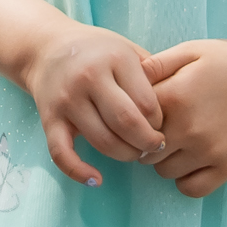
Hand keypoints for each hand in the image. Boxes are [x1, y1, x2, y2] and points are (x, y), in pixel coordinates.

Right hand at [17, 22, 165, 185]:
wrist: (45, 46)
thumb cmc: (97, 51)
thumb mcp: (127, 49)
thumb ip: (153, 73)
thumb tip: (181, 108)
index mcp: (114, 59)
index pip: (148, 103)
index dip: (161, 123)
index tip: (164, 126)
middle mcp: (88, 77)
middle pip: (127, 123)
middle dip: (147, 143)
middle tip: (155, 146)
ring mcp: (66, 99)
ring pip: (102, 141)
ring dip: (125, 155)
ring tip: (134, 152)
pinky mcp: (49, 118)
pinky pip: (61, 152)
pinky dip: (78, 172)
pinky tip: (96, 180)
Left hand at [140, 38, 226, 197]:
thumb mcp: (190, 50)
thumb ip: (155, 64)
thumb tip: (125, 78)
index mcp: (174, 96)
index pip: (130, 118)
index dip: (130, 116)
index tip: (138, 112)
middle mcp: (188, 127)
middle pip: (143, 149)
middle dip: (143, 141)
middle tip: (156, 130)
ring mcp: (209, 150)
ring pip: (162, 171)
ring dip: (163, 160)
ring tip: (175, 142)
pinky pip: (191, 189)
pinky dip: (185, 179)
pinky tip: (190, 161)